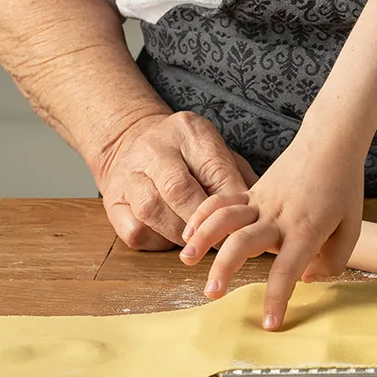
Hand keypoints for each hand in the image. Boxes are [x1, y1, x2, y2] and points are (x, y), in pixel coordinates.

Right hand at [96, 112, 257, 250]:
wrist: (132, 142)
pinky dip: (158, 242)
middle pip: (177, 189)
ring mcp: (128, 175)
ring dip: (181, 235)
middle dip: (203, 222)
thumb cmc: (190, 156)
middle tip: (224, 244)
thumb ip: (238, 179)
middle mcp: (153, 149)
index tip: (246, 226)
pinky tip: (173, 241)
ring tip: (201, 245)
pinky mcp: (113, 204)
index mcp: (188, 131)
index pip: (214, 169)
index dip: (231, 203)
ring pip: (152, 212)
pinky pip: (136, 230)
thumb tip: (263, 214)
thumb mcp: (217, 153)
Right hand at [180, 135, 364, 328]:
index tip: (269, 323)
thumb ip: (334, 260)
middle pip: (244, 244)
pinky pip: (223, 200)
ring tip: (185, 259)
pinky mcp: (252, 190)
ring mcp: (262, 201)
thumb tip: (306, 279)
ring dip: (203, 239)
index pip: (287, 270)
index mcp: (306, 230)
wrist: (330, 142)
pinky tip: (189, 232)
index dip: (277, 299)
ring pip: (226, 218)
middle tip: (211, 293)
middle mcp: (279, 217)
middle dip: (225, 269)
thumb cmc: (343, 187)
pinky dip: (203, 214)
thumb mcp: (352, 228)